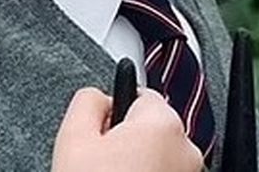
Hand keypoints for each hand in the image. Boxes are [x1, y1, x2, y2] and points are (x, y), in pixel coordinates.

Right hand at [52, 87, 203, 171]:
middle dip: (129, 142)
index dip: (114, 115)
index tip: (100, 136)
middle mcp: (186, 148)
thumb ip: (88, 102)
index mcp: (161, 124)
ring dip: (140, 165)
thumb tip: (99, 95)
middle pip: (152, 128)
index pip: (139, 94)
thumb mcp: (73, 140)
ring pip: (160, 157)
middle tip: (100, 167)